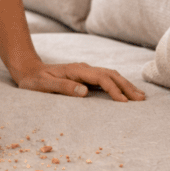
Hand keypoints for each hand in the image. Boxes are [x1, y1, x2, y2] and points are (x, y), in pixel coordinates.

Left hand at [14, 61, 145, 101]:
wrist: (28, 70)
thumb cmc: (34, 80)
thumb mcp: (43, 86)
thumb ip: (63, 87)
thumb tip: (85, 91)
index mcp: (76, 70)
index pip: (101, 78)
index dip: (113, 89)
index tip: (124, 102)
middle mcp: (83, 68)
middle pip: (110, 75)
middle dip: (126, 86)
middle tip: (141, 99)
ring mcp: (85, 71)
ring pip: (111, 75)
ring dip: (125, 85)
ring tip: (139, 96)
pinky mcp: (85, 76)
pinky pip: (106, 79)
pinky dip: (118, 85)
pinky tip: (125, 92)